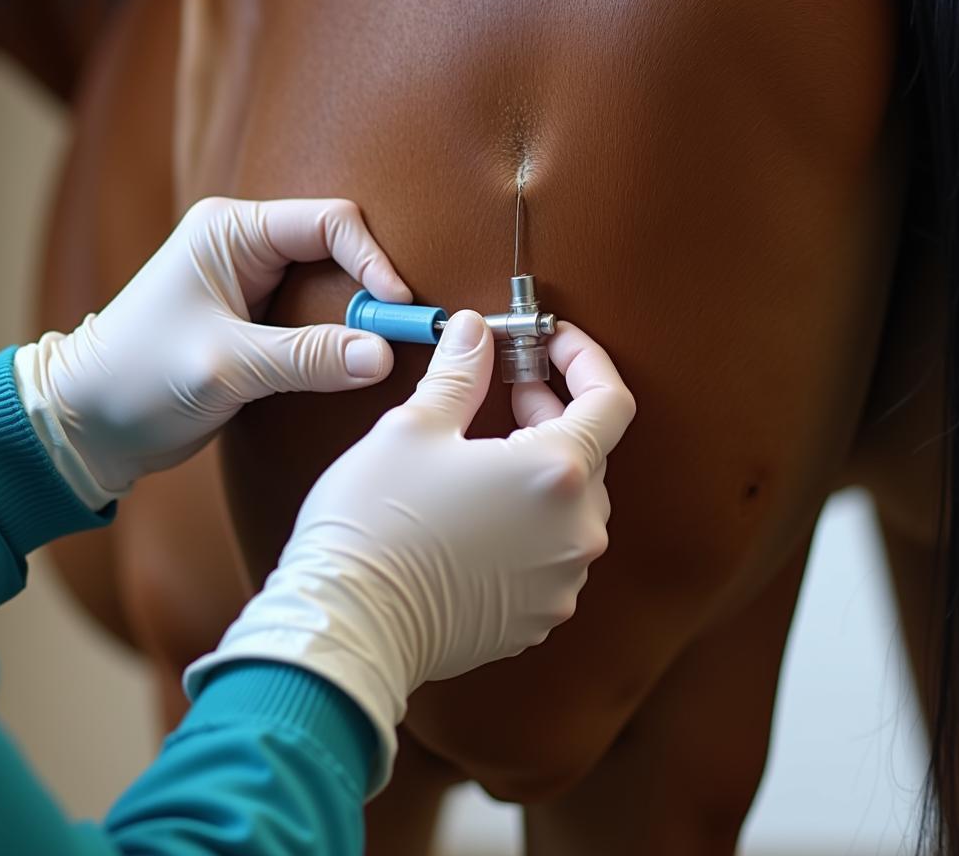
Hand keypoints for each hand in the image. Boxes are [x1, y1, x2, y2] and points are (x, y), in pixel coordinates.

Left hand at [22, 197, 410, 493]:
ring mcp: (255, 284)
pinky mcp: (260, 322)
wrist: (87, 423)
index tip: (399, 308)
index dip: (373, 262)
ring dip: (361, 316)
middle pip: (339, 250)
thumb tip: (382, 356)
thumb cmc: (138, 379)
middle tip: (403, 333)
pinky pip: (319, 318)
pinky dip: (343, 338)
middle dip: (373, 290)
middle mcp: (247, 248)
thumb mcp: (227, 365)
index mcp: (232, 232)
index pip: (330, 224)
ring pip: (333, 286)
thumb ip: (307, 357)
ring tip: (388, 347)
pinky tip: (359, 360)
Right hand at [184, 310, 635, 793]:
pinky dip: (529, 523)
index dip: (586, 360)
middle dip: (553, 413)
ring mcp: (561, 581)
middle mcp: (577, 531)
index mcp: (557, 473)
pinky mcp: (537, 616)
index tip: (553, 343)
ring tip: (487, 455)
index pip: (610, 401)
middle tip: (507, 390)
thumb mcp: (415, 427)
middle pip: (590, 453)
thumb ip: (461, 373)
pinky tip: (480, 514)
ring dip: (541, 471)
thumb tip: (475, 332)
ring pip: (571, 506)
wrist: (348, 627)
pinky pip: (550, 553)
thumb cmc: (377, 523)